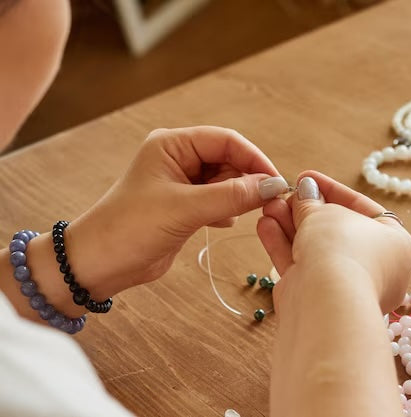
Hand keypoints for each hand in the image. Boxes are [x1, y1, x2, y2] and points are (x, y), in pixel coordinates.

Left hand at [65, 126, 287, 298]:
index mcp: (172, 145)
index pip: (225, 141)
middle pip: (229, 160)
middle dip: (248, 179)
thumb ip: (231, 196)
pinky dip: (227, 211)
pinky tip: (223, 223)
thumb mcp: (184, 209)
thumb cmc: (129, 228)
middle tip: (266, 202)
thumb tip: (272, 186)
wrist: (98, 265)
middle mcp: (179, 159)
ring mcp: (182, 184)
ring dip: (238, 197)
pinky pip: (219, 200)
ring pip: (226, 182)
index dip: (254, 158)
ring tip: (243, 214)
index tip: (276, 181)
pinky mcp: (185, 206)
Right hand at [257, 170, 410, 312]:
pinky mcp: (318, 300)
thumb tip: (304, 190)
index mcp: (395, 244)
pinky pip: (301, 266)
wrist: (325, 304)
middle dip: (305, 210)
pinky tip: (265, 225)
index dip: (332, 190)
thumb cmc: (341, 250)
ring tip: (268, 205)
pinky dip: (283, 246)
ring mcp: (346, 286)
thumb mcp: (326, 214)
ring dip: (289, 225)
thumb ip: (312, 202)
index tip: (306, 177)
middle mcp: (376, 267)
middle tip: (284, 194)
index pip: (363, 209)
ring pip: (314, 249)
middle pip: (335, 230)